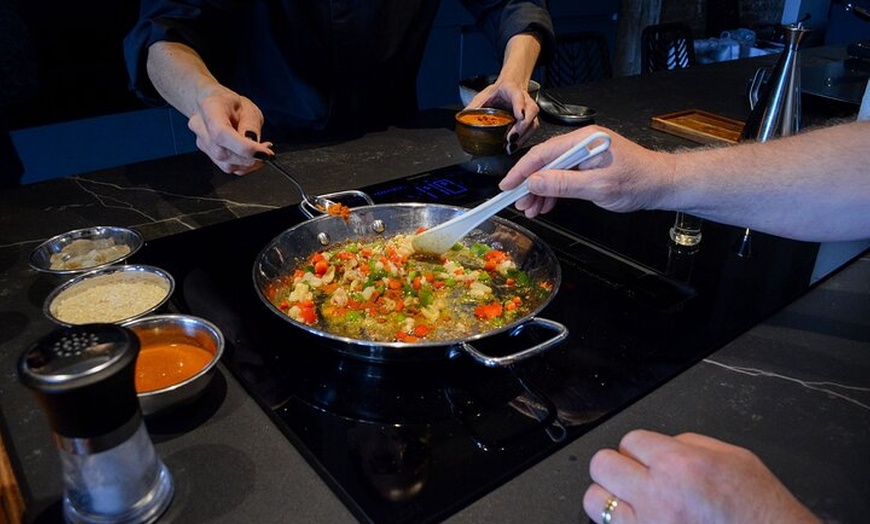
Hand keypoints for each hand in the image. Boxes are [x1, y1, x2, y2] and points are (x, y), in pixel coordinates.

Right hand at [187, 85, 274, 174]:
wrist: (215, 104)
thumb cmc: (231, 103)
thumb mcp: (248, 108)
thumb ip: (251, 126)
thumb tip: (255, 148)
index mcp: (210, 107)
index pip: (221, 133)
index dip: (244, 148)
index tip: (264, 153)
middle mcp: (200, 126)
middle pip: (222, 153)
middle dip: (250, 158)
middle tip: (267, 152)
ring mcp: (202, 142)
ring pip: (225, 164)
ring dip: (248, 163)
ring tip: (260, 151)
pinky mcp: (208, 154)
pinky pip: (227, 167)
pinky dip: (244, 165)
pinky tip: (252, 156)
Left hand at [466, 77, 539, 153]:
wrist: (510, 87)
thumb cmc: (497, 92)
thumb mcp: (483, 96)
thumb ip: (474, 106)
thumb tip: (462, 118)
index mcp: (511, 89)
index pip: (517, 95)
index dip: (519, 104)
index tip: (519, 115)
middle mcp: (524, 99)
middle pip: (531, 111)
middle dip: (522, 127)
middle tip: (510, 138)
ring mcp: (529, 109)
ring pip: (533, 122)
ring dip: (523, 136)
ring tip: (511, 147)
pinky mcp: (531, 119)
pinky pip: (532, 130)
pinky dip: (523, 140)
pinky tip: (513, 147)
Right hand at [498, 126, 673, 217]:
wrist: (662, 184)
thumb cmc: (638, 182)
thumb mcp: (598, 186)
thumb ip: (564, 184)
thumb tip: (534, 182)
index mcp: (583, 140)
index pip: (543, 153)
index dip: (522, 171)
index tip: (507, 186)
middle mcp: (581, 144)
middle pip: (545, 163)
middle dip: (529, 185)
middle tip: (518, 204)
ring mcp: (584, 155)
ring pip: (552, 173)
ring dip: (540, 192)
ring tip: (531, 210)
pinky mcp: (587, 167)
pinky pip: (563, 178)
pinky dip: (553, 192)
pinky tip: (545, 205)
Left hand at [583, 429, 820, 523]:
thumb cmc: (760, 509)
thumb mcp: (733, 458)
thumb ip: (689, 444)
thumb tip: (662, 445)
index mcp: (679, 465)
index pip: (630, 440)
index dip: (640, 447)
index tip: (649, 457)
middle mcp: (658, 496)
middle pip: (602, 465)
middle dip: (617, 466)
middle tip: (634, 475)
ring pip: (595, 501)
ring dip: (610, 497)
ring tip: (631, 501)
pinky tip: (644, 521)